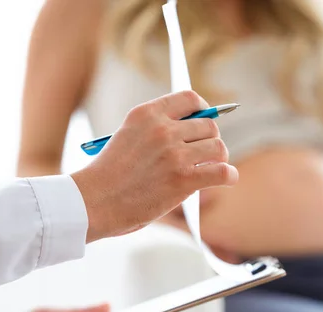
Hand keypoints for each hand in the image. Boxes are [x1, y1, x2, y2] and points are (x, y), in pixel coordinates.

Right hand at [71, 90, 238, 241]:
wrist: (93, 202)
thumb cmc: (108, 175)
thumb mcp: (126, 136)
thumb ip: (156, 130)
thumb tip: (195, 132)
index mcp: (146, 114)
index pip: (189, 98)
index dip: (203, 109)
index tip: (205, 120)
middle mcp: (162, 129)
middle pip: (208, 125)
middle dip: (210, 140)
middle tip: (205, 154)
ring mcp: (174, 154)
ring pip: (218, 147)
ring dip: (219, 159)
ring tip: (212, 168)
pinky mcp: (182, 179)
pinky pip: (222, 171)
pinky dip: (229, 176)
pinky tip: (226, 178)